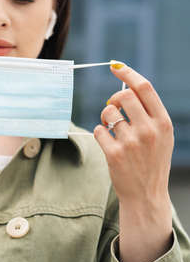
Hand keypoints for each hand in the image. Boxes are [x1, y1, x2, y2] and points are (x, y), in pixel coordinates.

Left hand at [94, 63, 173, 261]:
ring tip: (112, 130)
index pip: (145, 88)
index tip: (115, 66)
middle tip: (113, 109)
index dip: (128, 73)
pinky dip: (100, 133)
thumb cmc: (151, 161)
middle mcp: (149, 130)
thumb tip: (122, 89)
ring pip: (107, 112)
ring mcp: (131, 142)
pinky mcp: (114, 154)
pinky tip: (108, 144)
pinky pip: (97, 130)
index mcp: (163, 122)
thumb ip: (147, 113)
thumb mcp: (161, 136)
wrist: (146, 195)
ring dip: (105, 118)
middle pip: (122, 96)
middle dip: (113, 100)